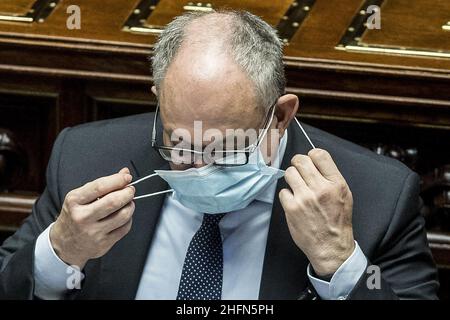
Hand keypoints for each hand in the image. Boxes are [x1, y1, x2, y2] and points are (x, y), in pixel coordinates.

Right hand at [50, 168, 135, 268]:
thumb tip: (125, 173)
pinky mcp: (103, 244)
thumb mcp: (80, 197)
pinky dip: (128, 219)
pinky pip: (125, 228)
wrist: (64, 244)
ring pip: (123, 215)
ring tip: (128, 202)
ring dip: (130, 205)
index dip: (117, 180)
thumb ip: (102, 184)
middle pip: (113, 201)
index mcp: (74, 201)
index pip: (100, 187)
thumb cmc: (74, 216)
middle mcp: (82, 217)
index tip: (126, 177)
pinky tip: (123, 216)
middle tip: (130, 189)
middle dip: (127, 192)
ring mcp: (93, 232)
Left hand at [279, 149, 354, 276]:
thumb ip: (330, 177)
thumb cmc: (337, 221)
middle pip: (300, 161)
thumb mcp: (344, 195)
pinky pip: (283, 191)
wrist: (331, 246)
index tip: (310, 162)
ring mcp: (304, 198)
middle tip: (300, 172)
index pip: (319, 155)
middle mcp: (320, 189)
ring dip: (292, 179)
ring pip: (289, 173)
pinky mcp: (292, 208)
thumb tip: (315, 162)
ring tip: (298, 188)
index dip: (311, 156)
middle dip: (298, 164)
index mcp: (336, 183)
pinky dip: (287, 196)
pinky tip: (295, 202)